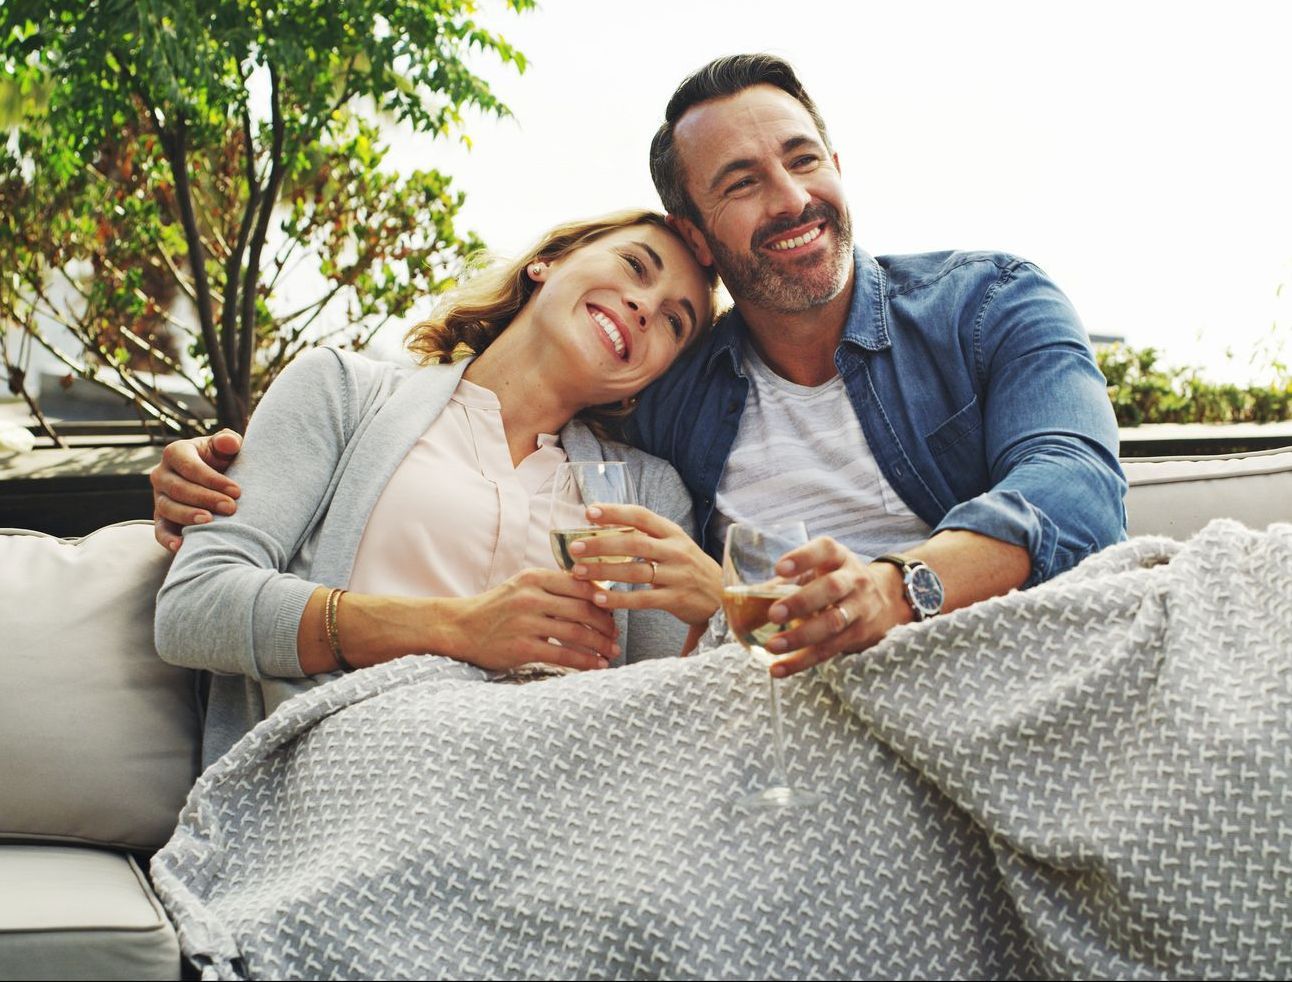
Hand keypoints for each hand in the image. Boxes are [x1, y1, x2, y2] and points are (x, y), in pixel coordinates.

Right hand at [150, 430, 242, 550]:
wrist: (219, 481)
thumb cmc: (224, 460)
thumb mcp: (226, 449)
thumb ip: (228, 442)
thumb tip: (229, 442)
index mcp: (176, 452)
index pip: (190, 466)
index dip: (213, 479)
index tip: (237, 491)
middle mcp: (162, 474)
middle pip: (178, 488)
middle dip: (206, 498)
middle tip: (231, 508)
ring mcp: (159, 497)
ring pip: (168, 507)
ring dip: (189, 516)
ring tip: (210, 522)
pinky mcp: (161, 519)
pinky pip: (159, 531)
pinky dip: (168, 539)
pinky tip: (182, 546)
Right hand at [439, 568, 618, 671]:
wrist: (459, 628)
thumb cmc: (498, 608)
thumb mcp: (523, 586)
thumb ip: (554, 587)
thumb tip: (596, 594)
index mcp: (534, 577)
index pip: (580, 585)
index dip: (603, 600)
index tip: (614, 613)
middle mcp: (531, 597)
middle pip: (583, 609)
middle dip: (606, 625)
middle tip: (616, 636)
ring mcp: (525, 622)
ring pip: (576, 633)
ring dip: (600, 645)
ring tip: (612, 652)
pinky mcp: (521, 647)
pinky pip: (562, 655)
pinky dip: (585, 662)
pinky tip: (596, 666)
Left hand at [567, 503, 721, 625]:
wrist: (723, 595)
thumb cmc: (689, 567)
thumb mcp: (674, 544)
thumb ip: (646, 536)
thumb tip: (605, 525)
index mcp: (673, 532)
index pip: (642, 516)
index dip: (615, 512)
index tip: (589, 511)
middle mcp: (676, 551)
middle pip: (635, 543)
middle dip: (601, 544)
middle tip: (574, 546)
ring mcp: (677, 575)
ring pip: (636, 571)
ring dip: (604, 571)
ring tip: (578, 572)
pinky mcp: (676, 599)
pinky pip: (643, 599)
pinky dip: (619, 599)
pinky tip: (599, 598)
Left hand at [760, 536, 909, 676]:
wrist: (886, 599)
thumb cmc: (836, 580)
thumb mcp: (817, 572)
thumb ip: (783, 584)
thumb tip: (741, 608)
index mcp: (838, 557)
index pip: (824, 550)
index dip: (803, 558)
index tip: (780, 568)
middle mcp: (853, 579)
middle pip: (831, 589)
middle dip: (801, 602)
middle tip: (774, 614)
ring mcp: (860, 608)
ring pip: (833, 623)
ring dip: (801, 636)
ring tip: (772, 646)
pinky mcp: (859, 635)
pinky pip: (830, 650)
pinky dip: (802, 661)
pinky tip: (779, 669)